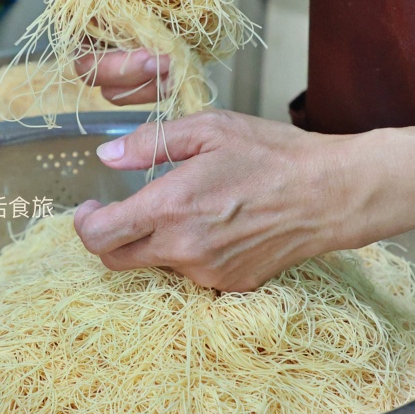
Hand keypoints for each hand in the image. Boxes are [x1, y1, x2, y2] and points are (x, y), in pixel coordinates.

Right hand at [70, 0, 209, 104]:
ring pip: (114, 87)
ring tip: (177, 71)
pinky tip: (184, 74)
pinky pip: (143, 87)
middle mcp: (92, 24)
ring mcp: (117, 45)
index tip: (144, 50)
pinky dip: (162, 87)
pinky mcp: (144, 57)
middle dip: (124, 74)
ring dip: (145, 87)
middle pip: (88, 69)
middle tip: (163, 64)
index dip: (100, 49)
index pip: (74, 32)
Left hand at [73, 111, 378, 291]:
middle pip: (118, 260)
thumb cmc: (271, 154)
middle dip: (110, 237)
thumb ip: (149, 143)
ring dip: (157, 242)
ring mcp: (207, 272)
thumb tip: (106, 156)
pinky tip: (218, 226)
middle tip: (121, 212)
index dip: (84, 224)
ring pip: (158, 264)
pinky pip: (194, 272)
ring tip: (190, 209)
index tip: (89, 209)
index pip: (100, 236)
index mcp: (170, 207)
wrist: (330, 194)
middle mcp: (183, 248)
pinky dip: (191, 252)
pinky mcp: (231, 284)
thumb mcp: (208, 129)